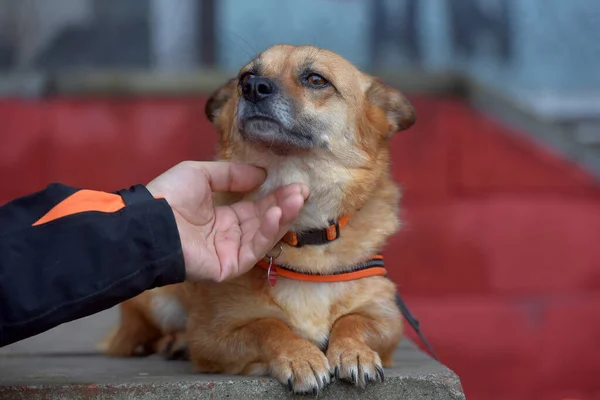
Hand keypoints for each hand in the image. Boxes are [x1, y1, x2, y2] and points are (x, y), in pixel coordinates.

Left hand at [146, 161, 308, 281]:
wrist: (148, 222)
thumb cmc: (169, 196)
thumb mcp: (201, 174)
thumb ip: (231, 175)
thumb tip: (261, 174)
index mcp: (221, 217)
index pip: (254, 208)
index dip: (274, 197)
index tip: (294, 184)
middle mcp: (228, 236)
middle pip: (263, 221)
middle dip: (284, 205)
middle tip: (303, 190)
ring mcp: (229, 252)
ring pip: (263, 235)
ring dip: (282, 216)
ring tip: (297, 198)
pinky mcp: (228, 266)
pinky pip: (253, 249)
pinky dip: (267, 232)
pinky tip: (278, 214)